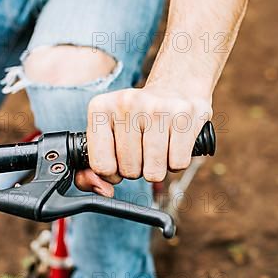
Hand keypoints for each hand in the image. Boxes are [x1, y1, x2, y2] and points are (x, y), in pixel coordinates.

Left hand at [75, 85, 211, 194]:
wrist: (176, 86)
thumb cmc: (139, 118)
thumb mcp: (109, 133)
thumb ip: (93, 168)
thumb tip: (103, 191)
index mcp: (101, 108)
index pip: (102, 165)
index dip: (113, 173)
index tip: (120, 161)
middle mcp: (127, 103)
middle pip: (130, 170)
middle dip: (138, 169)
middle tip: (143, 150)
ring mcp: (157, 108)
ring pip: (154, 172)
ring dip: (158, 168)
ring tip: (158, 148)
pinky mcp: (184, 115)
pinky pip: (178, 164)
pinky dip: (177, 162)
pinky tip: (174, 144)